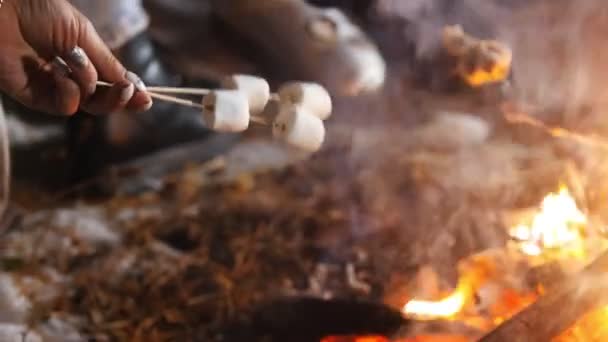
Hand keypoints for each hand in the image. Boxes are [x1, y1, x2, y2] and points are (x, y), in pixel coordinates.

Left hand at [0, 0, 152, 114]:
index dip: (129, 93)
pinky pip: (64, 106)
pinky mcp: (33, 96)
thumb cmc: (40, 10)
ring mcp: (51, 87)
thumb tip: (138, 89)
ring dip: (88, 85)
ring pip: (86, 105)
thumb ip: (109, 64)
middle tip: (126, 90)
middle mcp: (69, 75)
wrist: (4, 6)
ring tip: (75, 61)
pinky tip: (56, 70)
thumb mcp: (84, 35)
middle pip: (102, 101)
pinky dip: (68, 91)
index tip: (147, 99)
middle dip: (118, 98)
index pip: (111, 83)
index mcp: (83, 58)